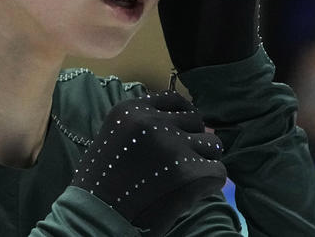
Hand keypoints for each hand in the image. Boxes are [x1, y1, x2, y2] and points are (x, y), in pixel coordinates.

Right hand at [72, 92, 225, 235]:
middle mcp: (152, 120)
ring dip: (203, 159)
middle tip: (181, 160)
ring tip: (186, 176)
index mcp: (130, 109)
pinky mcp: (187, 171)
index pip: (174, 100)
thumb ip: (141, 124)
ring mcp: (172, 144)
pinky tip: (192, 192)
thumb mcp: (113, 136)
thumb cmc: (101, 181)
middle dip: (192, 138)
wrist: (96, 215)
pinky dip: (210, 183)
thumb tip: (180, 121)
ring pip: (211, 144)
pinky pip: (218, 171)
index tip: (178, 134)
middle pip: (195, 120)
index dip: (180, 118)